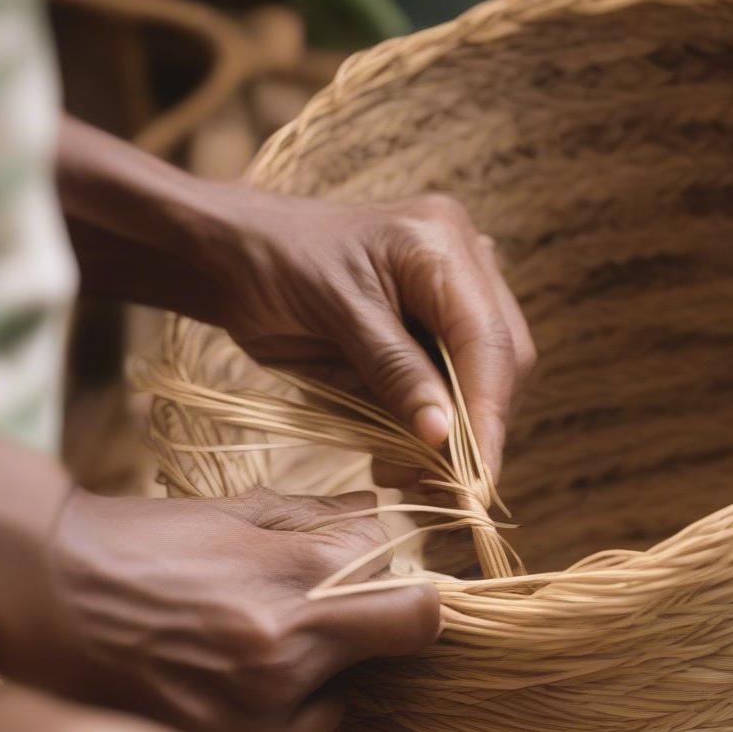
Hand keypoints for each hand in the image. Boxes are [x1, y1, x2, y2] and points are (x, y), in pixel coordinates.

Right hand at [4, 486, 438, 731]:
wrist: (48, 595)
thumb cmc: (141, 541)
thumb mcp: (234, 511)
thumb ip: (319, 515)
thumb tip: (379, 508)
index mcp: (302, 576)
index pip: (412, 582)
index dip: (395, 565)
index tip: (371, 563)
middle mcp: (296, 649)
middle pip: (411, 631)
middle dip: (393, 609)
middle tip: (345, 602)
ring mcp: (267, 709)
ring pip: (355, 682)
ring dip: (330, 660)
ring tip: (261, 636)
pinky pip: (305, 728)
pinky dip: (290, 704)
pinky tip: (237, 674)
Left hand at [59, 119, 535, 480]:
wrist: (233, 257)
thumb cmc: (273, 265)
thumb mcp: (334, 315)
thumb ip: (395, 372)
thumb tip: (445, 436)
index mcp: (442, 242)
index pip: (489, 340)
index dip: (487, 414)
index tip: (475, 479)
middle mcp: (462, 265)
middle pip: (499, 361)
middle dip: (472, 429)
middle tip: (437, 489)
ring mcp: (450, 296)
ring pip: (477, 381)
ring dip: (446, 436)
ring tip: (401, 475)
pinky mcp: (429, 329)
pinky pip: (444, 386)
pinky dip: (421, 427)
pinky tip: (393, 456)